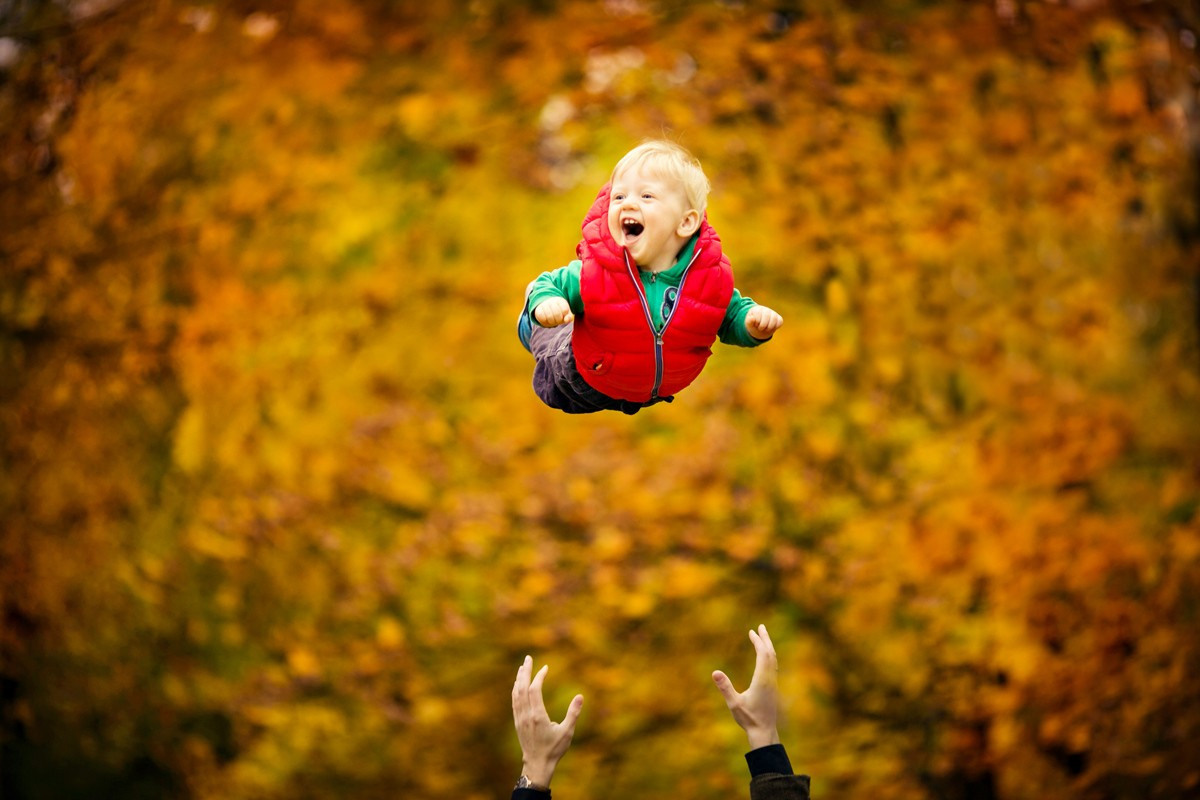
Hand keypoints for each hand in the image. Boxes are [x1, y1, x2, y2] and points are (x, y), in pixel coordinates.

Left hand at [512, 655, 583, 786]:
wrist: (537, 765)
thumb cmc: (554, 749)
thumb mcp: (567, 732)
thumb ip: (573, 713)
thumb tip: (580, 696)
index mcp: (538, 716)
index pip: (535, 689)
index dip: (539, 676)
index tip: (546, 667)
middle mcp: (526, 715)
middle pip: (522, 688)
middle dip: (525, 671)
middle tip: (528, 658)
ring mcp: (520, 718)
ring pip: (516, 694)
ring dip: (519, 679)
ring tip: (523, 667)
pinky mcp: (517, 722)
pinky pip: (514, 702)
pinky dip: (516, 690)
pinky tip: (518, 685)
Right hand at [534, 297, 574, 326]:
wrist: (546, 307)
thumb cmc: (559, 312)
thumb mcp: (566, 313)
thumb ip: (569, 317)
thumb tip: (566, 320)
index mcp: (561, 301)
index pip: (565, 310)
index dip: (565, 316)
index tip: (563, 316)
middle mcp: (552, 301)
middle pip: (557, 314)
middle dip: (558, 320)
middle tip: (557, 320)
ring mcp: (544, 304)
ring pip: (549, 316)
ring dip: (552, 322)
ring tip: (552, 321)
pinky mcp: (538, 309)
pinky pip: (542, 318)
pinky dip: (545, 321)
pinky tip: (547, 320)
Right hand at [712, 624, 780, 749]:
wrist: (764, 732)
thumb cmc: (748, 719)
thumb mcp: (734, 703)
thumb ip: (725, 687)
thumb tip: (715, 672)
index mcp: (762, 680)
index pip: (762, 655)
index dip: (758, 642)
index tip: (752, 632)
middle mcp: (770, 679)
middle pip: (771, 654)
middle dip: (765, 639)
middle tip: (761, 627)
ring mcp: (773, 684)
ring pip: (774, 660)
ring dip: (768, 647)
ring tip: (763, 638)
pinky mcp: (773, 688)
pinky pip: (773, 666)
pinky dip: (769, 656)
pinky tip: (766, 657)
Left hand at [745, 305, 782, 339]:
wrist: (759, 329)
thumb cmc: (753, 325)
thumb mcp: (749, 324)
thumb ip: (749, 321)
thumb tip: (752, 318)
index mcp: (757, 309)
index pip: (758, 314)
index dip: (757, 322)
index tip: (755, 325)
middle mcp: (765, 309)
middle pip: (766, 316)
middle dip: (763, 325)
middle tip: (760, 328)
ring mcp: (773, 313)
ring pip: (774, 319)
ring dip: (769, 327)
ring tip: (765, 329)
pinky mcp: (778, 318)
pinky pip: (780, 322)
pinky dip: (776, 327)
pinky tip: (770, 328)